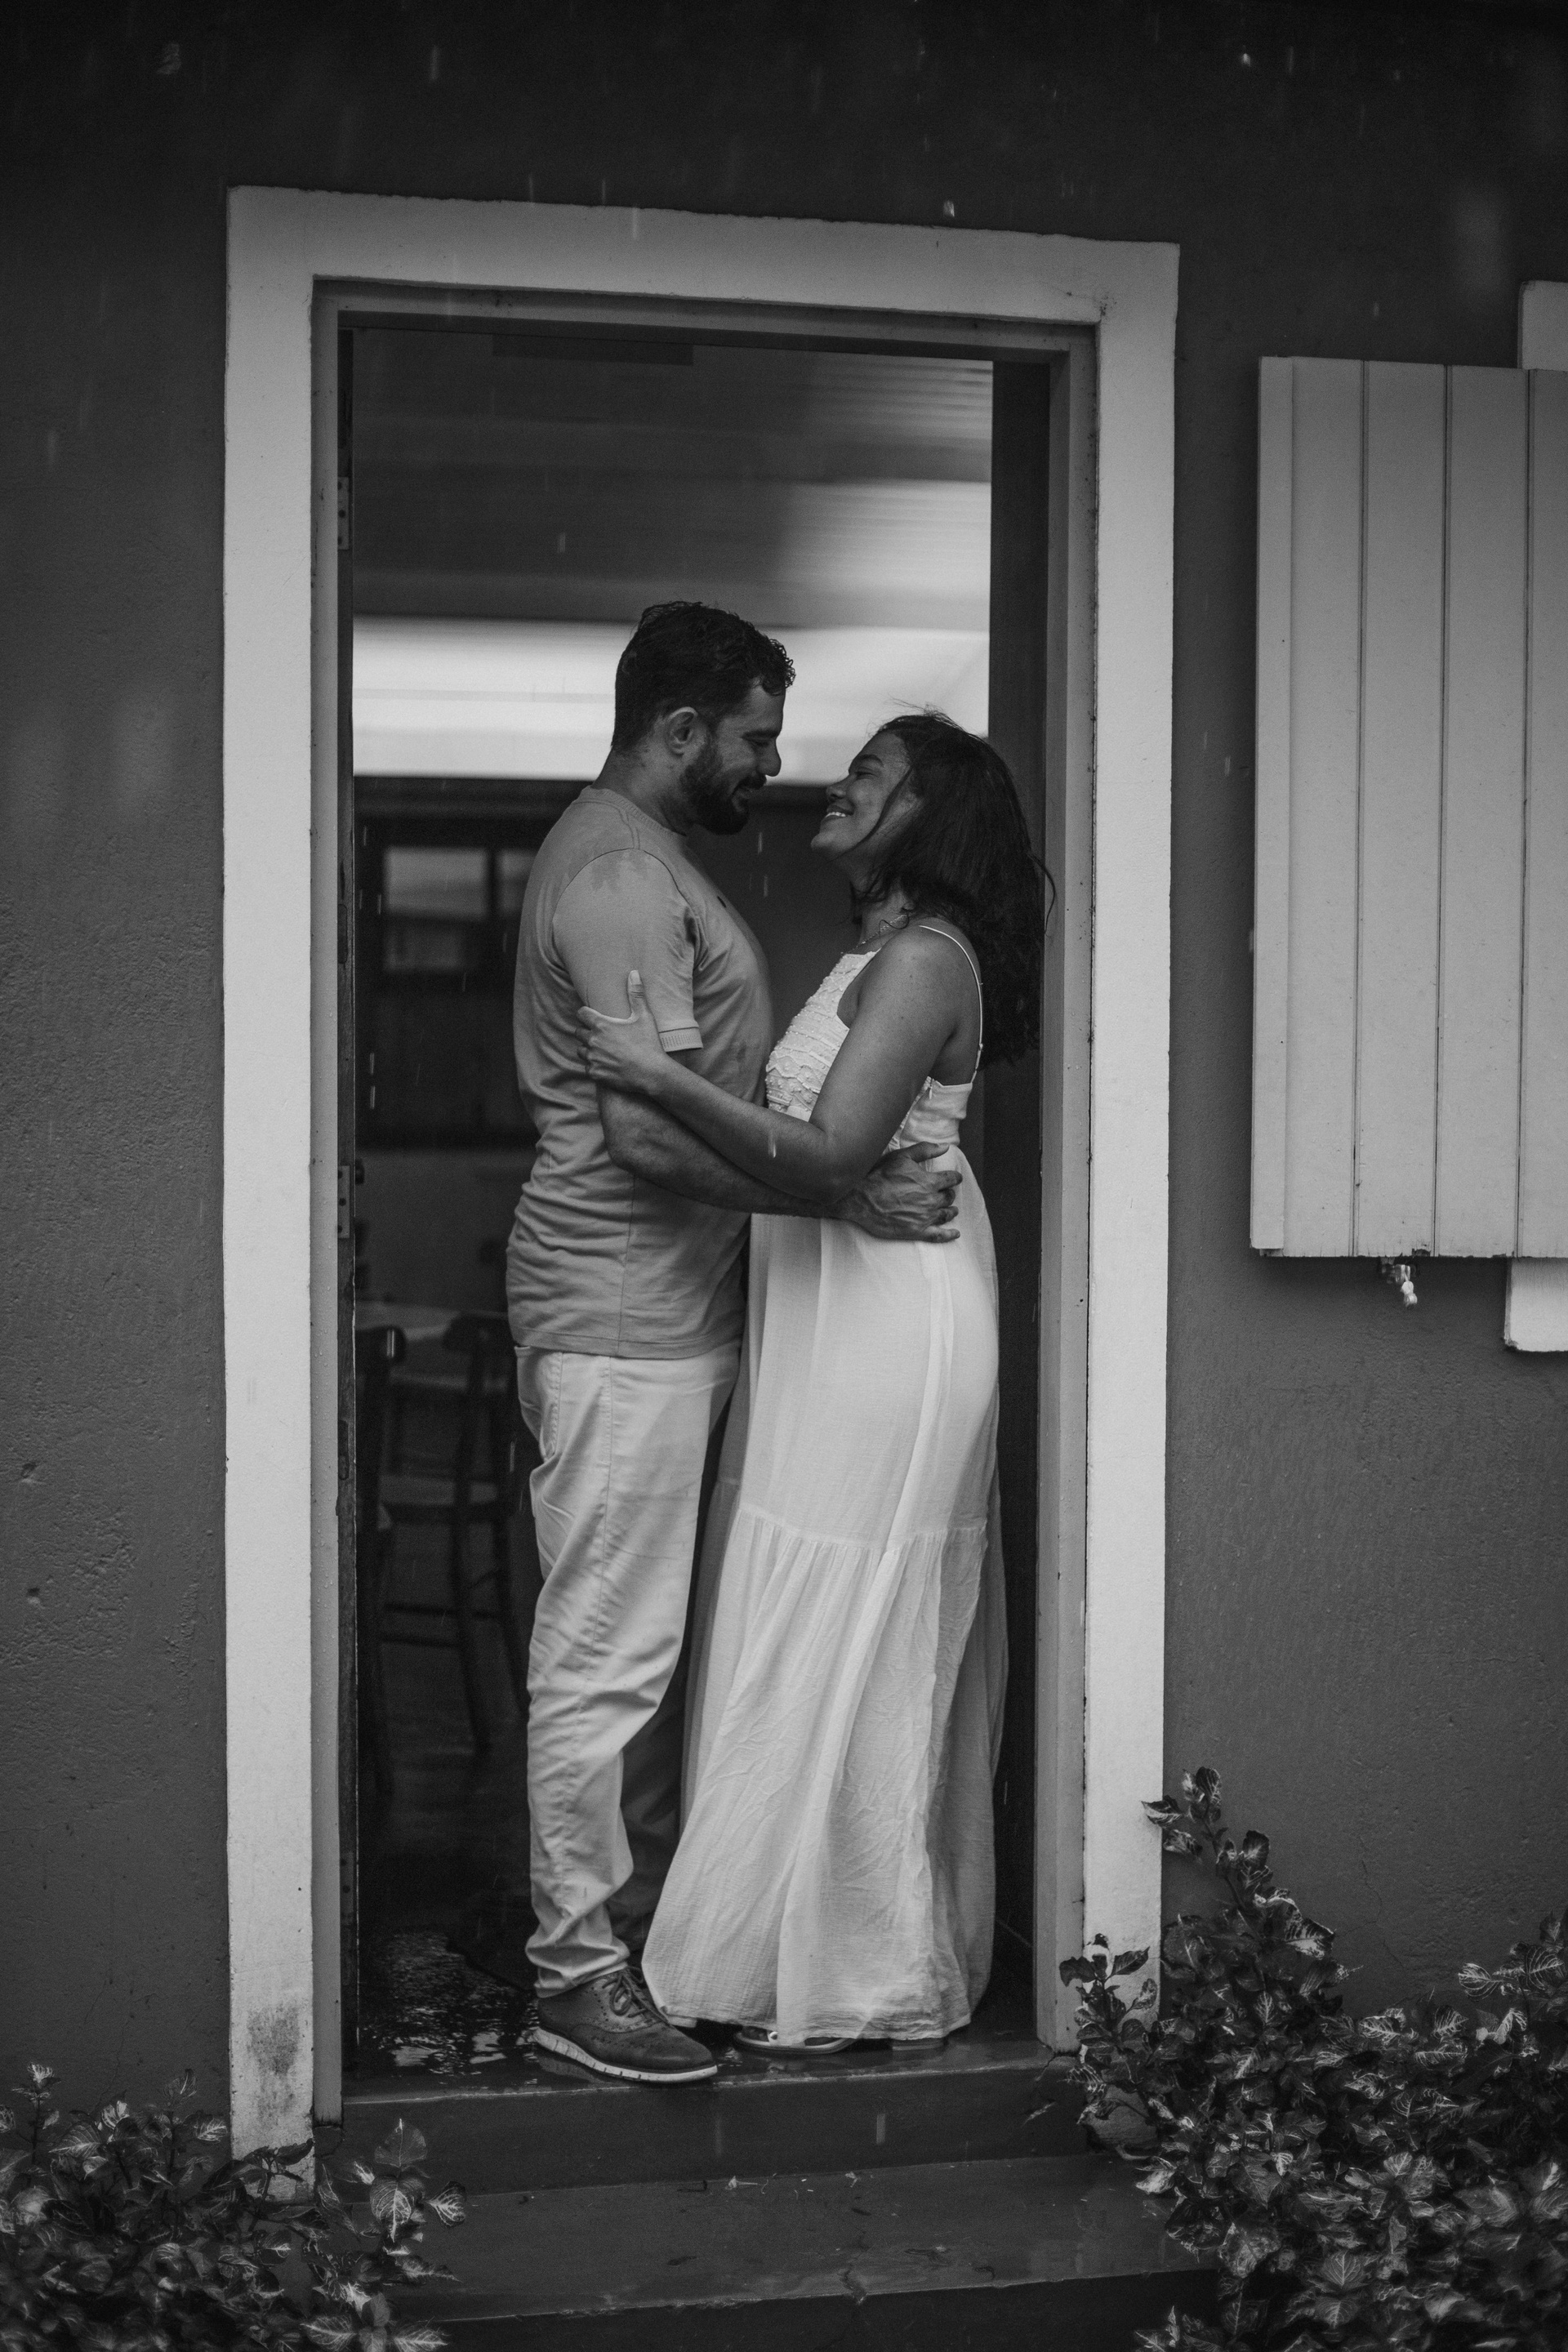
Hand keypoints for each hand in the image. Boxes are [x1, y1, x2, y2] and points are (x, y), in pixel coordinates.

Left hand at [577, 969, 670, 1096]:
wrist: (652, 1073)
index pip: (581, 1014)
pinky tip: (605, 1064)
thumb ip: (636, 994)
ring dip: (588, 1049)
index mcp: (601, 1025)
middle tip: (600, 1034)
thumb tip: (634, 973)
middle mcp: (593, 1041)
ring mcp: (593, 1059)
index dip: (586, 1013)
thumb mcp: (644, 1017)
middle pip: (578, 1032)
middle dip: (586, 1031)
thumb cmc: (648, 1043)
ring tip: (601, 1049)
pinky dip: (594, 1065)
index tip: (591, 1015)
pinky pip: (587, 1067)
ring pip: (581, 1051)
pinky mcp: (595, 1073)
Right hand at [833, 1143, 959, 1242]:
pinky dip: (949, 1235)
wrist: (861, 1199)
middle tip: (947, 1193)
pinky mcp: (917, 1231)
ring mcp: (925, 1217)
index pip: (951, 1179)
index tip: (955, 1178)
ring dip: (951, 1211)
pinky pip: (939, 1235)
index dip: (955, 1178)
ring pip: (946, 1215)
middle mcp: (930, 1200)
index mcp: (929, 1181)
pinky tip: (955, 1234)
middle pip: (949, 1197)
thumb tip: (946, 1147)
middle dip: (949, 1194)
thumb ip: (925, 1150)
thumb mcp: (901, 1157)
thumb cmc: (879, 1176)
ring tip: (952, 1210)